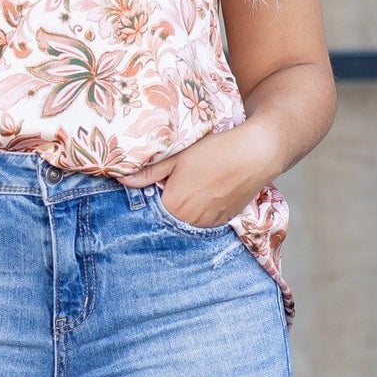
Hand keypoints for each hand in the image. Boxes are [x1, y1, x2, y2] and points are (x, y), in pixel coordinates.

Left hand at [125, 120, 279, 228]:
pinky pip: (204, 224)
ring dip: (184, 213)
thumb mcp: (178, 157)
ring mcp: (209, 225)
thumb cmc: (215, 151)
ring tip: (191, 190)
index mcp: (173, 206)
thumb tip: (121, 180)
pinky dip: (200, 214)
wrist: (255, 154)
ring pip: (187, 224)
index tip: (152, 190)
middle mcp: (190, 222)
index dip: (150, 201)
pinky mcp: (224, 223)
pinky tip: (205, 196)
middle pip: (168, 220)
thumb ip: (149, 172)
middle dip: (166, 208)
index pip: (150, 212)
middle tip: (173, 188)